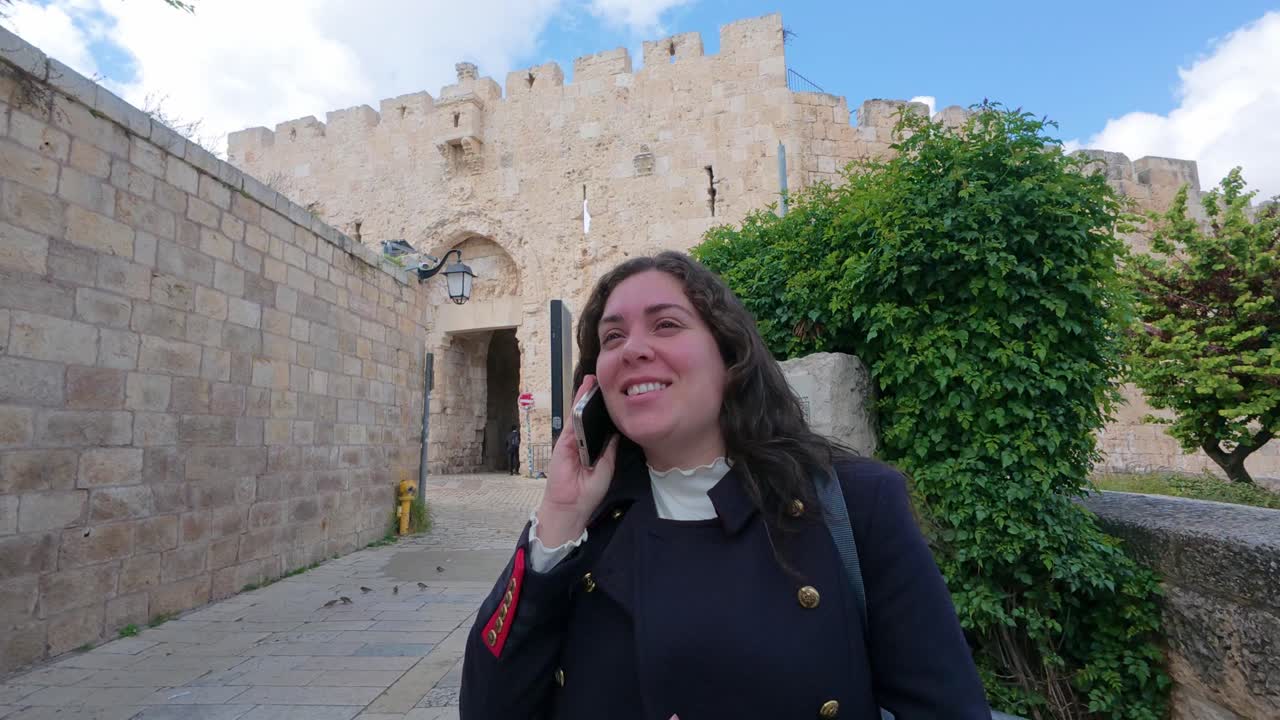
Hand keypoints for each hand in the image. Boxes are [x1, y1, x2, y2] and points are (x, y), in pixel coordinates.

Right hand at [535, 375, 619, 545]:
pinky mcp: (563, 442)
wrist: (571, 506)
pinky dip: (576, 406)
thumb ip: (609, 448)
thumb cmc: (588, 491)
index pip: (599, 425)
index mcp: (593, 448)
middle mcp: (581, 442)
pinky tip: (582, 393)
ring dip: (584, 397)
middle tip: (603, 380)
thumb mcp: (606, 467)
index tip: (613, 396)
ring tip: (593, 380)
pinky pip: (572, 421)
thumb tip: (617, 431)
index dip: (604, 411)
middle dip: (594, 399)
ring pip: (579, 414)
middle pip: (588, 416)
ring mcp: (571, 441)